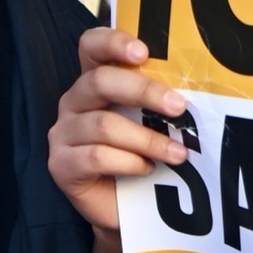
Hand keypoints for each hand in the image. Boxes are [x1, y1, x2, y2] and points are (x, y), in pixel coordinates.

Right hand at [47, 28, 192, 235]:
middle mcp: (74, 103)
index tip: (143, 53)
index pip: (91, 47)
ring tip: (177, 153)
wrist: (126, 210)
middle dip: (144, 91)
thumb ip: (160, 105)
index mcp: (94, 83)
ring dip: (147, 139)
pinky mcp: (61, 165)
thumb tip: (192, 95)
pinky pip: (95, 156)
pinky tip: (147, 169)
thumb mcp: (152, 125)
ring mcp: (63, 134)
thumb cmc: (142, 158)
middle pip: (100, 81)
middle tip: (179, 107)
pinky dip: (128, 162)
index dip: (113, 43)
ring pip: (104, 124)